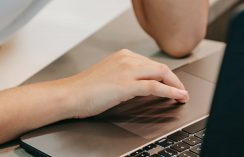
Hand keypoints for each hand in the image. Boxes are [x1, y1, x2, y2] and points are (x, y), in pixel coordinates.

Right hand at [64, 49, 188, 117]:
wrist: (70, 94)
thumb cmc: (84, 88)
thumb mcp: (108, 75)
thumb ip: (124, 75)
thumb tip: (138, 84)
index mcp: (122, 56)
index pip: (150, 63)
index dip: (165, 74)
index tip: (171, 81)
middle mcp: (126, 59)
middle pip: (159, 66)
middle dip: (174, 79)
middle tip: (180, 89)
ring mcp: (127, 71)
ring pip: (161, 73)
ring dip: (175, 85)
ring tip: (182, 94)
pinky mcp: (126, 85)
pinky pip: (155, 86)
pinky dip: (170, 91)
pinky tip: (177, 96)